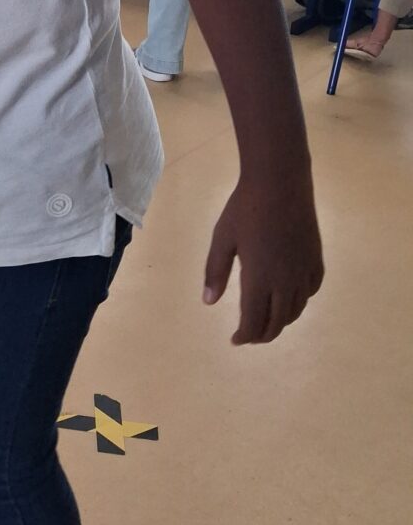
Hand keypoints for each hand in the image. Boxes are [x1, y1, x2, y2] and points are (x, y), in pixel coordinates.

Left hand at [203, 178, 323, 343]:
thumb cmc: (245, 209)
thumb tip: (209, 302)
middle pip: (277, 322)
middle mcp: (285, 282)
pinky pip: (310, 291)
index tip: (235, 340)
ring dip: (281, 321)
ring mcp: (304, 271)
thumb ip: (215, 272)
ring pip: (296, 310)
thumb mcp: (222, 239)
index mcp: (259, 279)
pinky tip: (289, 298)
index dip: (245, 336)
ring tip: (267, 322)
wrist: (280, 183)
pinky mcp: (316, 260)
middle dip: (262, 334)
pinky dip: (299, 302)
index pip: (254, 321)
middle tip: (250, 336)